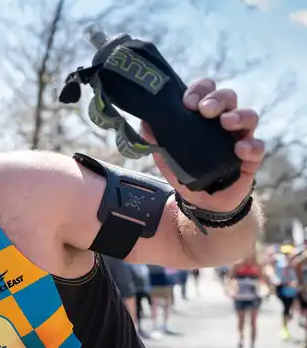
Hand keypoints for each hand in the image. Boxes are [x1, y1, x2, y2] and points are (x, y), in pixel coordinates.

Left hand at [142, 79, 264, 212]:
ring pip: (249, 116)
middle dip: (218, 98)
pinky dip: (251, 146)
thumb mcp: (165, 156)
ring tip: (226, 122)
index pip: (206, 92)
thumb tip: (145, 122)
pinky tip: (240, 149)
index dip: (199, 91)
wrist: (201, 201)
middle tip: (205, 110)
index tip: (188, 102)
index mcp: (203, 117)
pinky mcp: (251, 157)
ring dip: (238, 115)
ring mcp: (239, 137)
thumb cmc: (186, 171)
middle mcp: (224, 121)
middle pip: (228, 97)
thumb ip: (156, 139)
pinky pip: (258, 146)